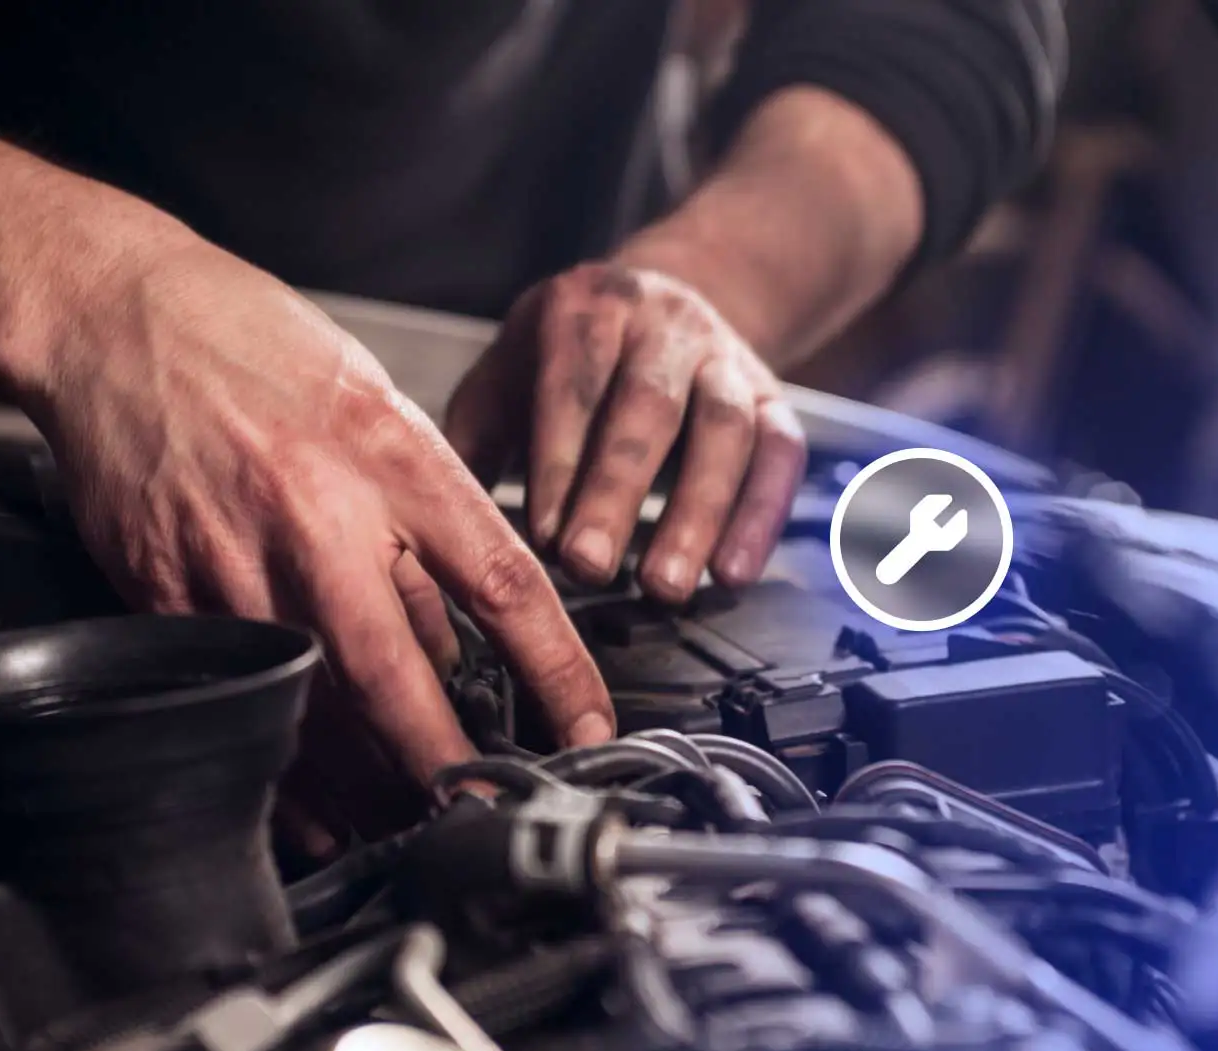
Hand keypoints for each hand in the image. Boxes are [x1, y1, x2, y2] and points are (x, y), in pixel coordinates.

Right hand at [24, 239, 614, 794]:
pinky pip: (237, 699)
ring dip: (366, 788)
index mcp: (390, 456)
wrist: (114, 316)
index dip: (556, 673)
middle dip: (446, 768)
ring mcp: (233, 559)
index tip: (589, 732)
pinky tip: (315, 808)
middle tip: (484, 817)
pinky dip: (281, 765)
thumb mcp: (378, 409)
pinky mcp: (164, 589)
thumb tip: (455, 644)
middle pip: (398, 677)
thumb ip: (422, 521)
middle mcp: (316, 514)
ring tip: (409, 826)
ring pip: (312, 708)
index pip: (502, 583)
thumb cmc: (255, 348)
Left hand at [445, 263, 806, 603]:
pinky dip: (761, 516)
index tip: (540, 539)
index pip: (573, 385)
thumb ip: (474, 441)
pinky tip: (733, 574)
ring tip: (666, 587)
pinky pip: (780, 453)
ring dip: (699, 514)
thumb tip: (436, 526)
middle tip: (591, 567)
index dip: (559, 463)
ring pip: (725, 430)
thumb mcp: (509, 373)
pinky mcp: (772, 396)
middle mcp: (663, 323)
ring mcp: (724, 356)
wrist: (665, 296)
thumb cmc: (567, 358)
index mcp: (586, 309)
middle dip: (618, 493)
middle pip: (648, 407)